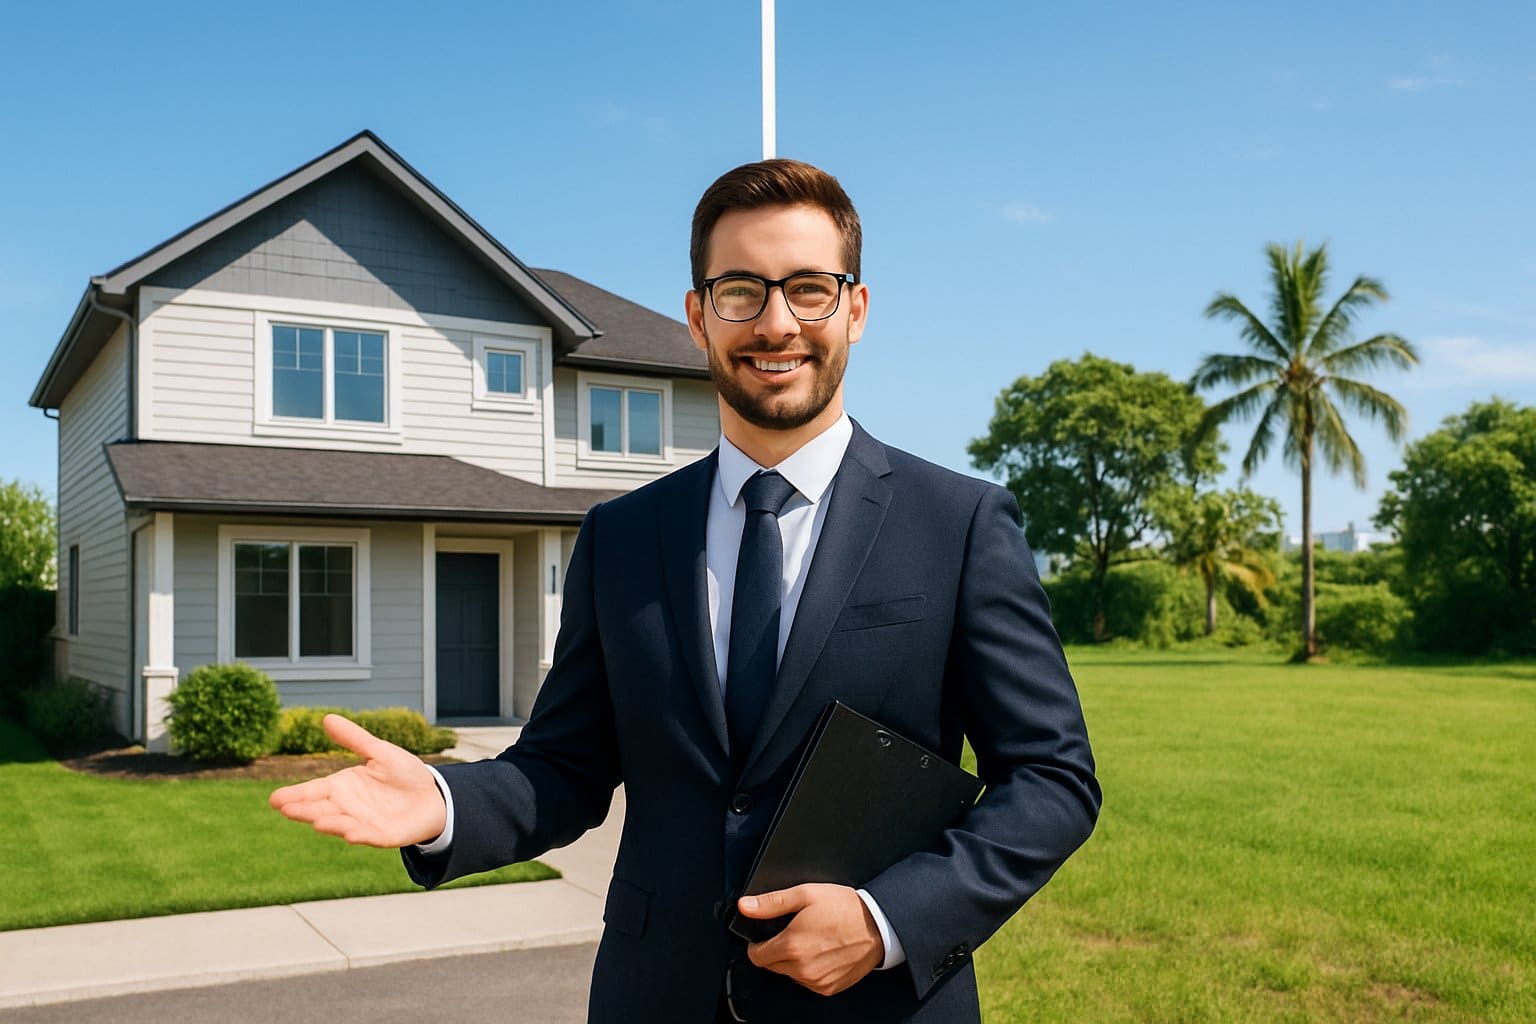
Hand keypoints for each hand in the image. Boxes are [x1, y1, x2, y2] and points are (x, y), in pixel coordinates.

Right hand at [268, 714, 446, 847]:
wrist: (433, 796)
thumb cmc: (403, 774)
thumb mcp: (379, 752)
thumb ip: (355, 739)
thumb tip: (326, 718)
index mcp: (342, 786)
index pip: (313, 790)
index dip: (294, 794)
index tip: (274, 799)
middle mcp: (347, 807)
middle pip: (320, 809)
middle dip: (304, 810)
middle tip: (286, 808)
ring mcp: (362, 823)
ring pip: (341, 825)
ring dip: (330, 824)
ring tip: (317, 821)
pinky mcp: (382, 836)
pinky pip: (369, 836)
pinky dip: (360, 835)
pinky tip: (351, 834)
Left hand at [738, 884, 884, 996]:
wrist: (878, 925)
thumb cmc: (844, 908)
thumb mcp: (806, 894)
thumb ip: (772, 902)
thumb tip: (745, 906)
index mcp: (792, 946)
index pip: (756, 955)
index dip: (758, 943)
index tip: (767, 935)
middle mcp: (802, 969)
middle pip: (772, 965)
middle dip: (777, 950)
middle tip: (795, 931)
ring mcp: (816, 981)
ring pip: (790, 974)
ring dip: (794, 961)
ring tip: (812, 939)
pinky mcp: (829, 988)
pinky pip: (808, 981)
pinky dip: (810, 970)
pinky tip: (822, 952)